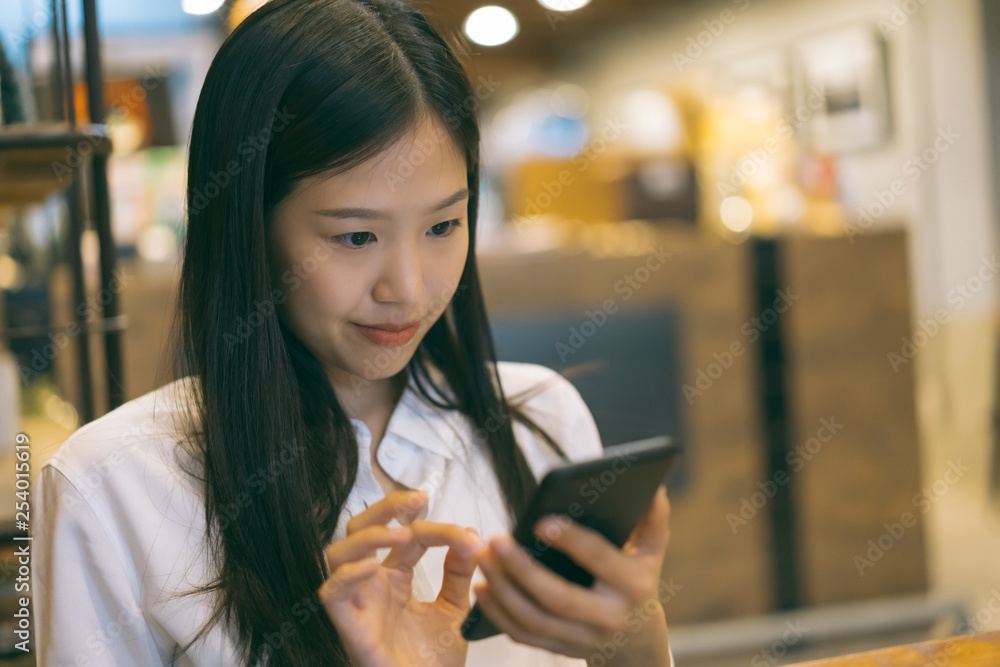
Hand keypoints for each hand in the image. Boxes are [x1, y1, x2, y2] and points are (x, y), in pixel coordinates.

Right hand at [318, 490, 483, 666]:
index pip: (407, 536)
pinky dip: (347, 575)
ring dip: (367, 536)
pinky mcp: (350, 627)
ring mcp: (359, 603)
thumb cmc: (432, 662)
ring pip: (337, 553)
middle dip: (385, 507)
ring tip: (401, 534)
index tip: (466, 533)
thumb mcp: (454, 609)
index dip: (435, 527)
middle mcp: (372, 585)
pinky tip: (373, 565)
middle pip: (360, 529)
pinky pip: (332, 594)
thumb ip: (459, 574)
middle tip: (416, 501)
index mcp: (394, 578)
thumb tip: (470, 536)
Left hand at [473, 485, 672, 665]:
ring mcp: (582, 638)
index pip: (599, 559)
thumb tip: (652, 485)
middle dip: (523, 568)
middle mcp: (608, 617)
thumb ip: (652, 518)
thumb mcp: (652, 550)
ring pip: (534, 620)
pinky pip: (523, 635)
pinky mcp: (560, 649)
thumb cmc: (638, 580)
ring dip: (503, 590)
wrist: (637, 640)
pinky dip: (498, 614)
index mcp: (633, 585)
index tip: (540, 520)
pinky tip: (482, 587)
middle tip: (496, 539)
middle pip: (558, 597)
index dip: (571, 540)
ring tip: (483, 559)